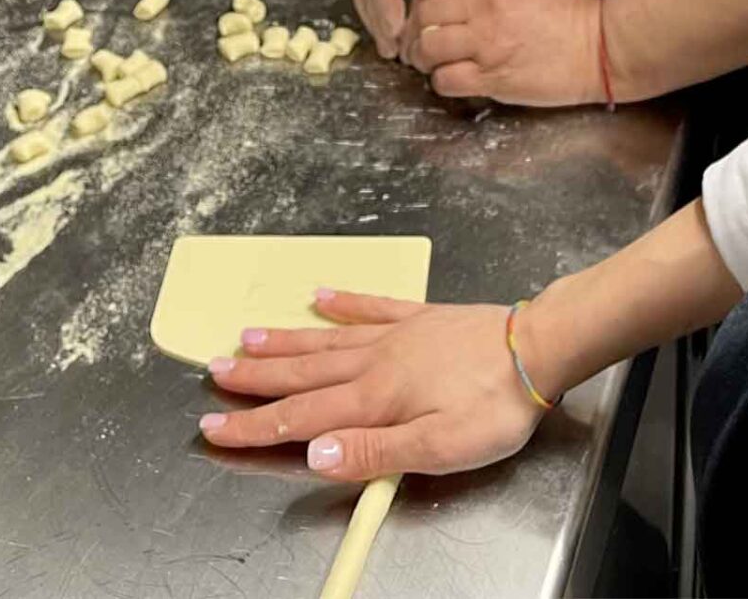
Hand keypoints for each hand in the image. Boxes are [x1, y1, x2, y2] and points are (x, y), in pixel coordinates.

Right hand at [198, 288, 544, 480]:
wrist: (537, 349)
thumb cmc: (493, 408)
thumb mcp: (439, 448)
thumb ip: (375, 452)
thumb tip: (314, 454)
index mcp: (376, 398)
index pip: (301, 417)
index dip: (255, 426)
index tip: (213, 427)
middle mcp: (377, 360)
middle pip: (304, 372)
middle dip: (255, 378)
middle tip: (211, 372)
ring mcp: (398, 333)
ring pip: (327, 338)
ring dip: (285, 340)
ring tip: (246, 337)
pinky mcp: (422, 316)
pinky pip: (373, 306)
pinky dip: (344, 301)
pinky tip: (321, 294)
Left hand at [400, 0, 603, 106]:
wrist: (600, 45)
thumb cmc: (566, 13)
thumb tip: (447, 4)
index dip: (418, 5)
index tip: (421, 19)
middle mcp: (484, 6)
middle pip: (423, 16)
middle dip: (412, 33)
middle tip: (416, 46)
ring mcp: (488, 43)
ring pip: (428, 47)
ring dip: (422, 59)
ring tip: (430, 65)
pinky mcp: (494, 76)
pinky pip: (446, 80)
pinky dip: (441, 82)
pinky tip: (451, 80)